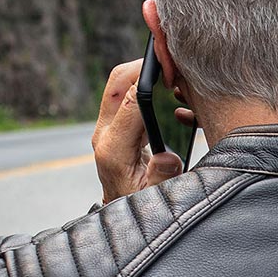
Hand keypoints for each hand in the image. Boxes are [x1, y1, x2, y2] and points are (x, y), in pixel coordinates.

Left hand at [91, 59, 195, 203]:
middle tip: (171, 62)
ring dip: (143, 73)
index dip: (150, 81)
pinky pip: (126, 95)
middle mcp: (104, 134)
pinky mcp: (114, 126)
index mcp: (112, 150)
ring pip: (120, 84)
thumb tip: (168, 157)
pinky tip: (166, 88)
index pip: (130, 102)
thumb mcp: (155, 198)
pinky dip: (143, 85)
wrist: (120, 214)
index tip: (172, 71)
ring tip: (172, 73)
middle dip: (142, 66)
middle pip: (117, 82)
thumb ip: (161, 177)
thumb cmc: (139, 207)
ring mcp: (107, 128)